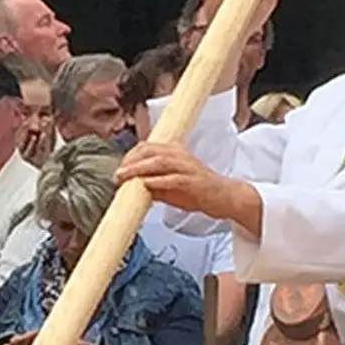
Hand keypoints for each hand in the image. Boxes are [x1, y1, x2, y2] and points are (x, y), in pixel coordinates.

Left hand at [118, 141, 258, 231]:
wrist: (226, 197)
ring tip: (125, 177)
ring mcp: (188, 168)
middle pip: (151, 151)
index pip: (148, 146)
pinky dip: (158, 181)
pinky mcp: (194, 181)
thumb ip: (154, 185)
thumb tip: (134, 189)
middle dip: (131, 161)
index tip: (120, 167)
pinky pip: (173, 179)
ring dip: (139, 169)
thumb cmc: (200, 190)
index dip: (131, 155)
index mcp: (176, 152)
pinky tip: (146, 185)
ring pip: (159, 162)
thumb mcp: (172, 187)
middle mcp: (181, 156)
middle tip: (118, 174)